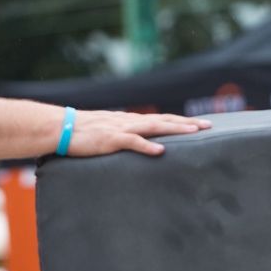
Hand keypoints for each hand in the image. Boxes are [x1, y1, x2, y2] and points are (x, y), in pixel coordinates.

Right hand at [66, 110, 211, 156]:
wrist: (61, 127)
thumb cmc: (85, 133)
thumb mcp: (111, 132)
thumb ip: (128, 136)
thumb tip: (144, 143)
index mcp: (132, 121)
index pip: (163, 119)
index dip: (182, 121)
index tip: (202, 124)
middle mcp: (130, 121)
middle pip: (164, 120)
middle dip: (187, 123)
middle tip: (209, 125)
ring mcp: (121, 129)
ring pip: (153, 127)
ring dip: (174, 129)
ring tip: (193, 132)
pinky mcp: (110, 140)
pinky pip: (132, 142)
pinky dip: (146, 146)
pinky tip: (160, 150)